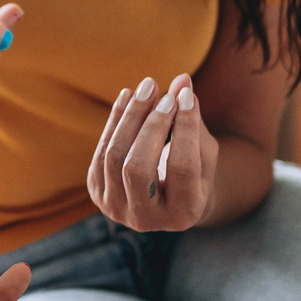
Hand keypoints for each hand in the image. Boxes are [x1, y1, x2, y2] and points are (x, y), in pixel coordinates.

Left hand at [87, 73, 220, 231]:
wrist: (167, 200)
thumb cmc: (194, 172)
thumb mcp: (203, 152)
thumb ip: (194, 121)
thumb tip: (182, 81)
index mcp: (183, 215)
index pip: (182, 167)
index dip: (184, 128)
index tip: (185, 96)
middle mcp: (146, 220)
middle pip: (139, 166)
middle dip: (152, 125)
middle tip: (164, 93)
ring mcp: (116, 209)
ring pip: (115, 156)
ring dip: (131, 116)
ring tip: (148, 87)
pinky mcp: (97, 192)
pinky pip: (102, 151)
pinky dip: (115, 120)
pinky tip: (128, 96)